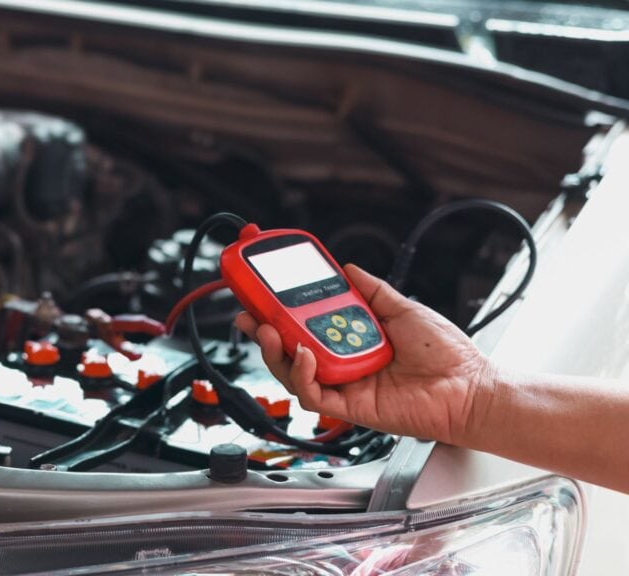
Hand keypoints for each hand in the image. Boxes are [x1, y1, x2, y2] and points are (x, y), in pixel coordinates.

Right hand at [234, 264, 496, 445]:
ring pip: (294, 374)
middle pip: (290, 351)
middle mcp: (344, 364)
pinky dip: (304, 374)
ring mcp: (345, 386)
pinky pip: (314, 395)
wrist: (470, 388)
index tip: (263, 294)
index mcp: (353, 340)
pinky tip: (307, 355)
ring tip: (270, 331)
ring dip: (276, 352)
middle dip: (264, 332)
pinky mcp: (350, 408)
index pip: (306, 326)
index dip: (280, 313)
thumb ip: (372, 291)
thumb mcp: (403, 308)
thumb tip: (347, 268)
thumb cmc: (447, 355)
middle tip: (250, 313)